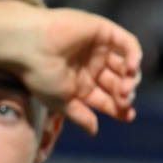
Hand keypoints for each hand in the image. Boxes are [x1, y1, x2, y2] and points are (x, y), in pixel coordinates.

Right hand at [22, 8, 141, 134]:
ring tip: (126, 89)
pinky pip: (128, 43)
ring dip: (131, 78)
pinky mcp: (103, 31)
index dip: (120, 108)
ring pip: (126, 64)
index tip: (128, 117)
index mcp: (81, 82)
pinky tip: (131, 69)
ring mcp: (98, 48)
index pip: (108, 98)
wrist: (28, 46)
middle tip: (124, 101)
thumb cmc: (38, 74)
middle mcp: (91, 65)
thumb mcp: (61, 102)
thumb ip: (80, 116)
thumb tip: (94, 131)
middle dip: (126, 94)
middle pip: (119, 82)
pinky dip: (134, 56)